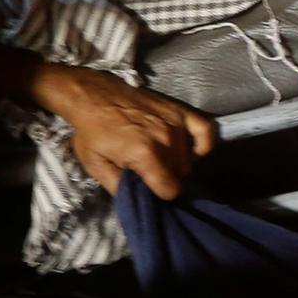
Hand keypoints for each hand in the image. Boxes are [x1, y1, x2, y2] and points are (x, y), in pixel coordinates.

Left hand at [33, 65, 214, 198]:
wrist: (94, 96)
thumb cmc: (92, 132)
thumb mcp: (96, 166)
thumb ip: (121, 189)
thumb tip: (142, 201)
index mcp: (145, 154)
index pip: (171, 190)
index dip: (160, 195)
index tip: (150, 190)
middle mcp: (165, 138)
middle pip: (181, 175)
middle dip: (168, 180)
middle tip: (150, 174)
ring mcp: (175, 123)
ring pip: (190, 159)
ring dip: (178, 164)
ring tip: (160, 160)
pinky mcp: (179, 111)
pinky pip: (206, 132)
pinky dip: (202, 145)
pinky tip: (189, 151)